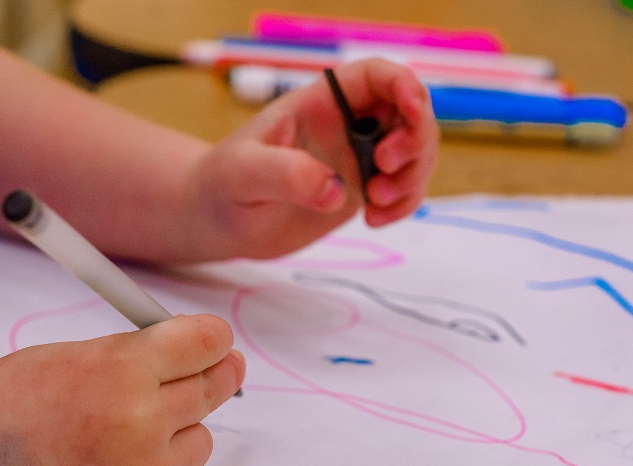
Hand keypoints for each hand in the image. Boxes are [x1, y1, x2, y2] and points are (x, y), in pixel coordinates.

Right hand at [0, 314, 243, 465]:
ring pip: (201, 444)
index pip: (209, 342)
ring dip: (175, 441)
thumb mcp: (68, 356)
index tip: (215, 347)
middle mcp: (141, 421)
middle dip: (209, 380)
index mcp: (122, 368)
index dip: (214, 341)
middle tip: (197, 383)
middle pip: (213, 389)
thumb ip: (135, 354)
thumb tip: (200, 350)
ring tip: (116, 446)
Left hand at [188, 58, 438, 259]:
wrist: (218, 221)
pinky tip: (374, 220)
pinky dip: (403, 205)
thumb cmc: (221, 184)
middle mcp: (348, 126)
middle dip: (414, 141)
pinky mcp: (362, 191)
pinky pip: (404, 190)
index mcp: (320, 103)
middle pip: (410, 114)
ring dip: (412, 178)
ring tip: (375, 204)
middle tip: (384, 170)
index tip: (413, 111)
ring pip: (415, 154)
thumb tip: (334, 189)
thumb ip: (285, 174)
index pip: (375, 76)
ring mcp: (358, 159)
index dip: (404, 85)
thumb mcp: (242, 173)